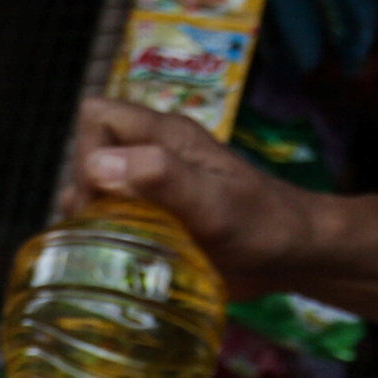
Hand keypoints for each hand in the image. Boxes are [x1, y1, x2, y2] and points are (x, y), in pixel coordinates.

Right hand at [61, 98, 323, 295]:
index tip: (101, 197)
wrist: (293, 255)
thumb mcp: (214, 202)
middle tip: (106, 231)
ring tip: (106, 249)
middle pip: (89, 153)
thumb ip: (161, 177)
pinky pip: (112, 217)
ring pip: (95, 187)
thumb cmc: (261, 224)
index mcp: (166, 136)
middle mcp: (152, 154)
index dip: (87, 151)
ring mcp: (151, 187)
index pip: (98, 117)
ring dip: (90, 217)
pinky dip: (103, 236)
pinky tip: (113, 260)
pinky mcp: (154, 218)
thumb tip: (97, 165)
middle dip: (84, 191)